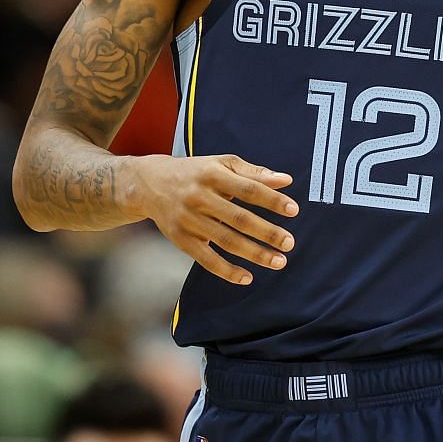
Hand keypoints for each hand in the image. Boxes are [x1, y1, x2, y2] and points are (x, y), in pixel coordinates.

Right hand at [128, 153, 297, 285]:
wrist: (149, 183)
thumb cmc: (196, 172)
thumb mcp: (222, 164)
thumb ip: (254, 173)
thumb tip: (287, 180)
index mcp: (213, 174)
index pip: (248, 189)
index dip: (271, 200)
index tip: (294, 210)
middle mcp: (199, 197)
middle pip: (238, 218)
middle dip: (267, 232)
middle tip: (289, 243)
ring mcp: (188, 220)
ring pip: (225, 240)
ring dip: (254, 253)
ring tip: (278, 261)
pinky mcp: (180, 239)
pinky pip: (206, 259)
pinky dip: (227, 270)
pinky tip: (247, 277)